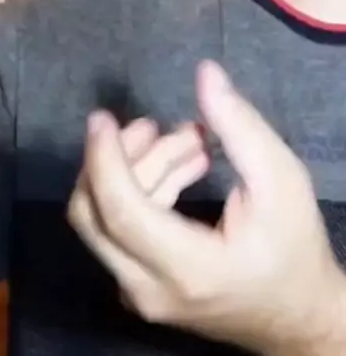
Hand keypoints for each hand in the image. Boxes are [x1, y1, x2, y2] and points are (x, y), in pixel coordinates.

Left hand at [68, 62, 345, 355]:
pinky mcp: (138, 287)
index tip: (102, 118)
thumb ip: (240, 125)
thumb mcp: (281, 180)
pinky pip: (118, 230)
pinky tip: (183, 166)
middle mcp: (148, 289)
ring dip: (138, 169)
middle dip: (117, 158)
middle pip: (94, 214)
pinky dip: (143, 190)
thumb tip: (205, 74)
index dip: (104, 158)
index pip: (119, 210)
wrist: (297, 317)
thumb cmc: (292, 248)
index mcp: (186, 268)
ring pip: (105, 218)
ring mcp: (138, 293)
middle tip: (156, 125)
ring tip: (191, 141)